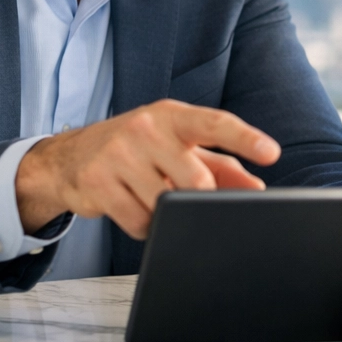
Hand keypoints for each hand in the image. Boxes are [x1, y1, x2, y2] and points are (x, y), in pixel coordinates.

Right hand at [15, 99, 279, 236]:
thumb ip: (221, 166)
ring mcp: (118, 153)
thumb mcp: (178, 148)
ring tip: (153, 199)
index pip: (215, 124)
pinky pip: (139, 221)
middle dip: (198, 200)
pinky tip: (133, 208)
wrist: (69, 157)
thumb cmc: (137, 149)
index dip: (246, 139)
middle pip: (194, 180)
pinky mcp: (97, 181)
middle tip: (187, 199)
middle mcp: (145, 128)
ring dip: (167, 215)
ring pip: (165, 205)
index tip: (272, 153)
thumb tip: (256, 189)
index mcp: (172, 116)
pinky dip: (145, 226)